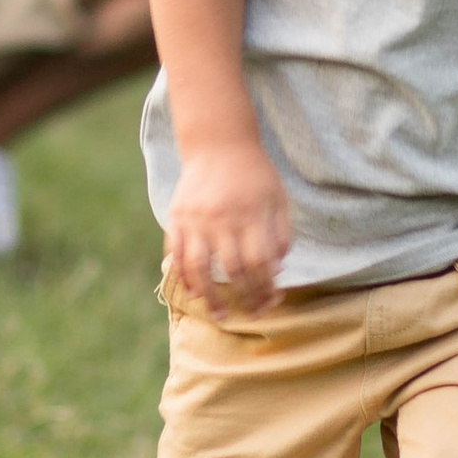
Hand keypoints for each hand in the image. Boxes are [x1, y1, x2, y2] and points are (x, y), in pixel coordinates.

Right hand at [167, 136, 292, 313]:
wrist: (218, 142)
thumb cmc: (254, 174)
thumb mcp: (278, 198)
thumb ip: (282, 234)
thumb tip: (277, 270)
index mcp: (251, 214)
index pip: (259, 263)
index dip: (266, 287)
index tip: (272, 301)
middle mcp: (222, 218)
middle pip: (232, 270)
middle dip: (244, 298)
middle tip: (251, 315)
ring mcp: (196, 219)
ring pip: (200, 268)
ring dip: (210, 297)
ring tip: (219, 315)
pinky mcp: (176, 217)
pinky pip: (175, 253)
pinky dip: (183, 276)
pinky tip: (193, 292)